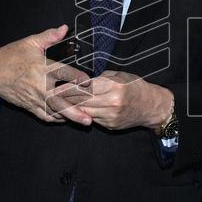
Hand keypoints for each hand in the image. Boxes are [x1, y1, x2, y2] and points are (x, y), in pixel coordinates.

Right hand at [0, 25, 92, 124]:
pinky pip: (45, 115)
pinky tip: (67, 119)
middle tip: (90, 116)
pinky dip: (57, 118)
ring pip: (54, 111)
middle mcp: (40, 86)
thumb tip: (65, 28)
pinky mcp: (29, 106)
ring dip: (69, 116)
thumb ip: (49, 36)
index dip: (78, 78)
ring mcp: (34, 98)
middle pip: (60, 100)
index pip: (64, 74)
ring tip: (84, 120)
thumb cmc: (10, 56)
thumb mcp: (30, 42)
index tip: (89, 82)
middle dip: (75, 109)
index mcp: (42, 68)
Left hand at [58, 70, 172, 130]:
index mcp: (114, 87)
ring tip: (57, 102)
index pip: (86, 87)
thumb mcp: (121, 76)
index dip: (70, 87)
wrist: (152, 107)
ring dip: (70, 107)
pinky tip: (72, 110)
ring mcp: (110, 116)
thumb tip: (83, 79)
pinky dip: (81, 114)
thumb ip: (102, 78)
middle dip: (65, 97)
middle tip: (50, 93)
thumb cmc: (136, 87)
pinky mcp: (109, 125)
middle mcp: (112, 103)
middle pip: (82, 100)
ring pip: (84, 111)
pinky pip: (91, 119)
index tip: (56, 84)